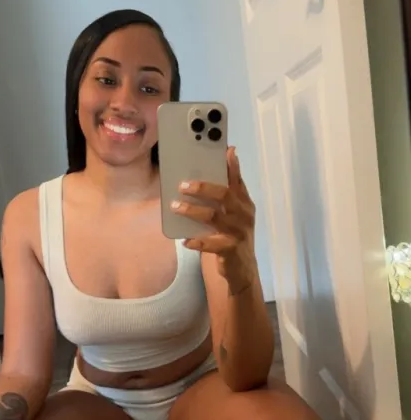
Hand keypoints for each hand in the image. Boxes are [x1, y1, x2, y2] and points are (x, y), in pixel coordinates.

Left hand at [171, 146, 256, 288]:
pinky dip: (197, 242)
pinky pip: (211, 244)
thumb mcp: (233, 213)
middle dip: (203, 187)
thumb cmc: (232, 235)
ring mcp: (238, 233)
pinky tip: (185, 240)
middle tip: (182, 185)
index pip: (237, 180)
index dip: (232, 165)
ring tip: (176, 206)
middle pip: (224, 195)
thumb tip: (215, 170)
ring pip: (214, 217)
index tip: (225, 150)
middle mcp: (244, 215)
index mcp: (244, 203)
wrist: (242, 269)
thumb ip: (226, 193)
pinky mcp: (230, 250)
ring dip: (192, 211)